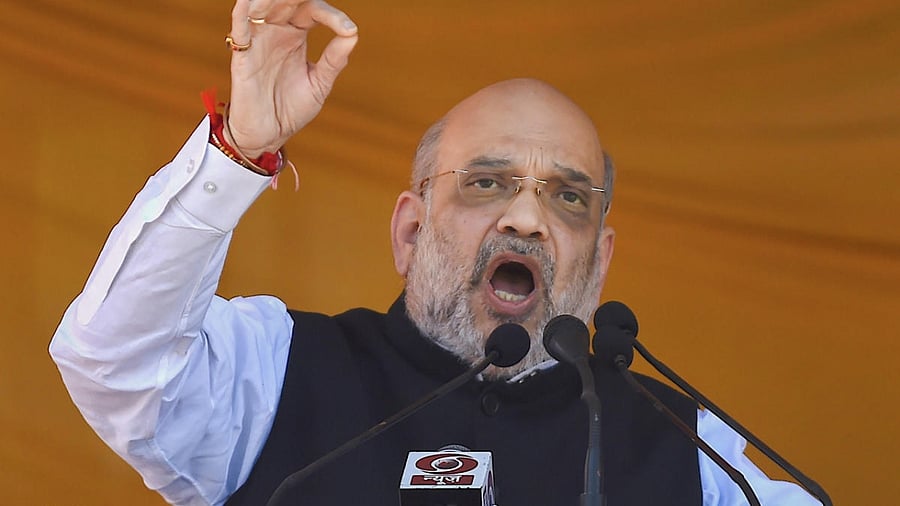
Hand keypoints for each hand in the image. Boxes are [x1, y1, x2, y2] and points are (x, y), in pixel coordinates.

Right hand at [226, 0, 358, 157]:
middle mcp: (277, 33)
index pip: (312, 10)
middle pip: (286, 1)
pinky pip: (239, 27)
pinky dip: (243, 13)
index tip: (347, 29)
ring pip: (262, 6)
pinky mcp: (243, 55)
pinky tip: (250, 3)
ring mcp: (259, 41)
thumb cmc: (291, 109)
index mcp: (297, 36)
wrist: (269, 135)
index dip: (330, 15)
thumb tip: (353, 33)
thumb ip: (334, 59)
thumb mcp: (320, 83)